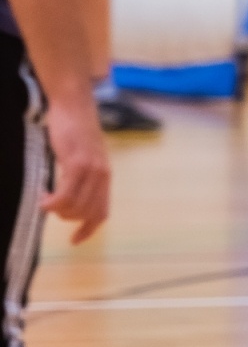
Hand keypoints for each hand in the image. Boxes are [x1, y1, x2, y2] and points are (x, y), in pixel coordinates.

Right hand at [39, 95, 109, 242]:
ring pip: (75, 207)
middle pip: (87, 214)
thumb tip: (69, 196)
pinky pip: (66, 195)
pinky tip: (44, 197)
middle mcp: (102, 176)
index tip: (75, 241)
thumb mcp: (82, 157)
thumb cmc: (74, 129)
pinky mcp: (78, 163)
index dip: (89, 230)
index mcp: (105, 177)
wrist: (74, 105)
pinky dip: (53, 202)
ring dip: (57, 210)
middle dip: (66, 218)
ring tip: (46, 199)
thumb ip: (81, 176)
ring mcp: (92, 170)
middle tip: (50, 206)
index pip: (102, 212)